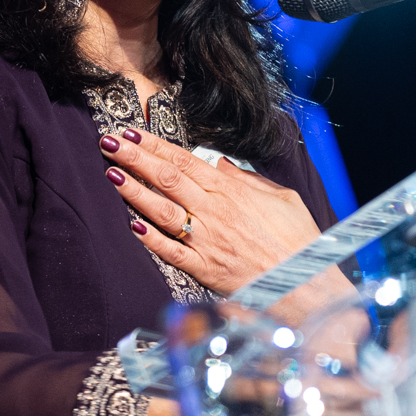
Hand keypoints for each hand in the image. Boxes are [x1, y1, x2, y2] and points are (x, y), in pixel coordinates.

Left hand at [99, 126, 349, 318]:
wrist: (307, 283)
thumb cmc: (297, 241)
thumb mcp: (282, 198)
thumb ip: (249, 179)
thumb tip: (221, 165)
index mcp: (232, 191)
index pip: (185, 161)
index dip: (156, 145)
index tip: (132, 132)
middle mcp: (215, 212)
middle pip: (167, 178)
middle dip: (135, 158)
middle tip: (109, 142)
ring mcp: (207, 240)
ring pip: (162, 210)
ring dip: (133, 191)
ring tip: (110, 172)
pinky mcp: (204, 268)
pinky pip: (171, 251)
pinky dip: (150, 239)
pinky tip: (130, 225)